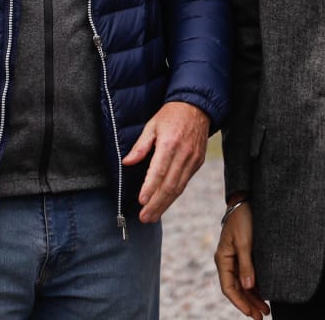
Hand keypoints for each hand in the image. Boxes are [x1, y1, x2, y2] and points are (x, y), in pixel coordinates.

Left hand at [122, 101, 208, 221]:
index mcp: (170, 143)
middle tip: (144, 217)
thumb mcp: (152, 125)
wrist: (197, 107)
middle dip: (156, 204)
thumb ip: (140, 146)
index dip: (150, 188)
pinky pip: (185, 183)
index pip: (159, 171)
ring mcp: (193, 160)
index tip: (141, 201)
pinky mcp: (198, 163)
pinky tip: (164, 203)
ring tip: (152, 216)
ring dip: (165, 205)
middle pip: (169, 185)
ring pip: (178, 188)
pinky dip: (174, 195)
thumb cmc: (171, 115)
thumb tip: (127, 162)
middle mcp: (183, 154)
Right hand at [214, 202, 269, 318]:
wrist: (246, 200)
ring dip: (254, 297)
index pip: (229, 288)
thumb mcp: (245, 242)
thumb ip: (247, 265)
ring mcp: (237, 258)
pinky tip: (265, 294)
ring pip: (244, 284)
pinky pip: (249, 275)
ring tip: (266, 310)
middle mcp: (228, 261)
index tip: (251, 313)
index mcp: (223, 259)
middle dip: (249, 304)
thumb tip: (249, 287)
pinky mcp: (246, 254)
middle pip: (237, 289)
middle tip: (262, 317)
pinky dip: (257, 286)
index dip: (240, 302)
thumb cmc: (243, 219)